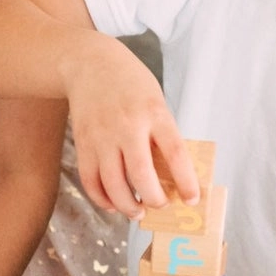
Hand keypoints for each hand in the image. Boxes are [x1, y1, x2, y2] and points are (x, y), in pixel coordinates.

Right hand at [60, 39, 197, 219]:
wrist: (89, 64)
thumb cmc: (130, 84)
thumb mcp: (155, 101)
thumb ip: (161, 134)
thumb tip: (169, 177)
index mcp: (154, 112)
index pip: (175, 153)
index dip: (186, 181)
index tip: (192, 199)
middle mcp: (127, 126)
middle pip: (141, 175)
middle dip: (154, 199)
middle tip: (161, 205)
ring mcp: (102, 136)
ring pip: (113, 184)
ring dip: (127, 206)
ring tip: (138, 212)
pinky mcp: (83, 143)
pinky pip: (91, 180)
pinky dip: (102, 198)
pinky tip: (113, 204)